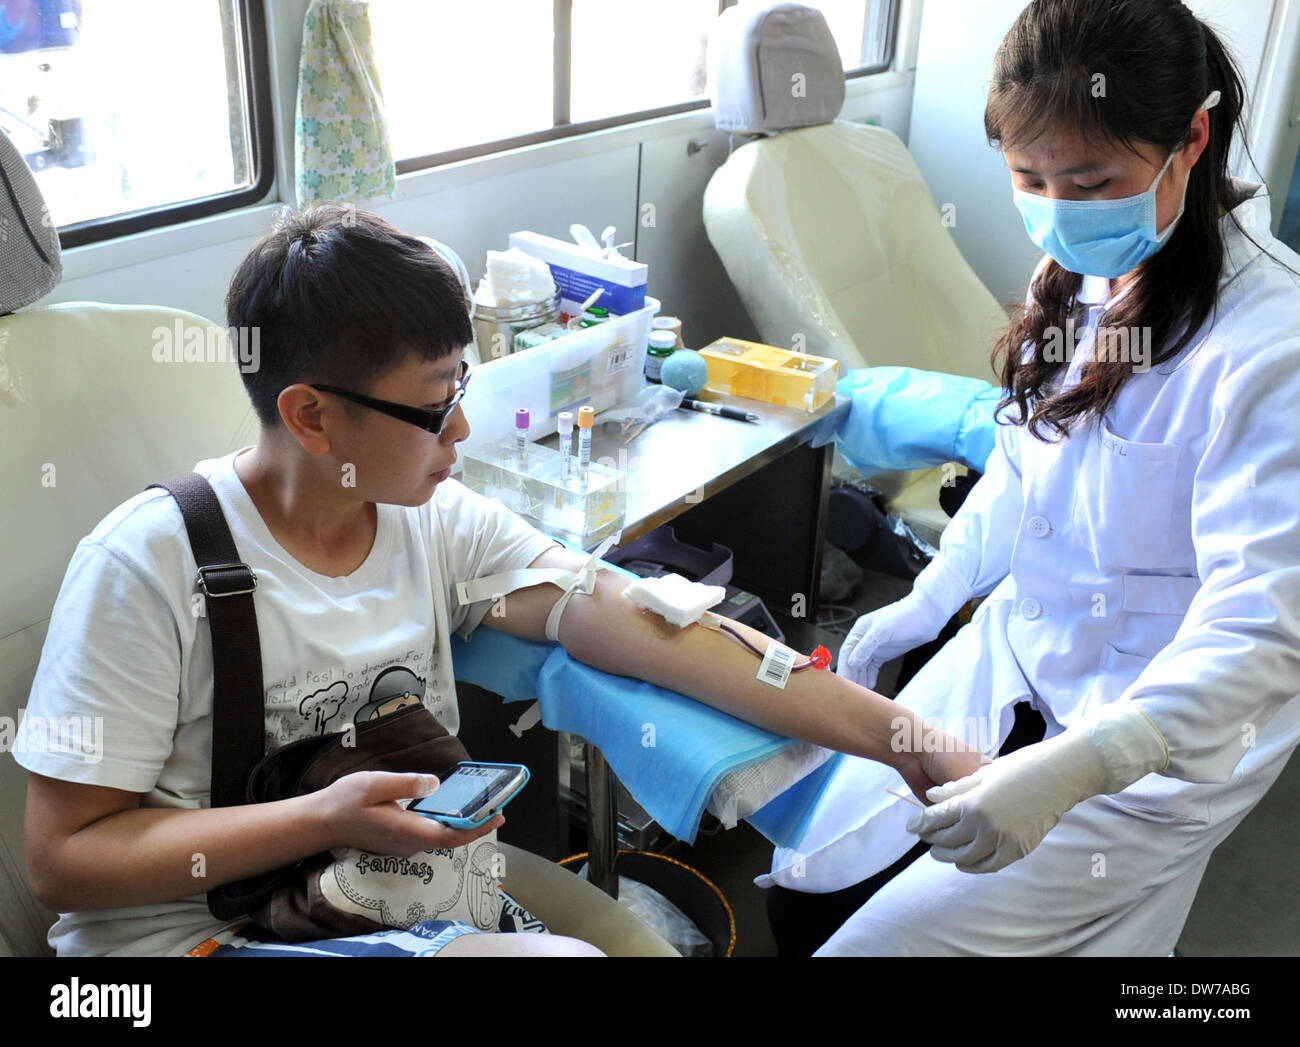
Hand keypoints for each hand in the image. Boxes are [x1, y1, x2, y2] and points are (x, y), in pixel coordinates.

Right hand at [316, 771, 503, 855]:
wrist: (322, 821)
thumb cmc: (346, 801)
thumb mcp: (374, 784)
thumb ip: (406, 783)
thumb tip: (435, 783)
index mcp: (407, 831)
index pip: (450, 835)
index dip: (476, 827)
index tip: (497, 815)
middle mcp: (410, 843)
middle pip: (451, 838)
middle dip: (477, 823)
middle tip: (498, 805)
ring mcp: (406, 844)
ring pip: (442, 836)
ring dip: (464, 822)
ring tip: (483, 804)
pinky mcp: (402, 840)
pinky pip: (432, 833)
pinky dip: (448, 822)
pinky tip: (455, 807)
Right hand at [837, 590, 948, 689]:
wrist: (928, 615)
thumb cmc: (905, 616)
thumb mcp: (882, 630)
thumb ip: (866, 646)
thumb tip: (852, 662)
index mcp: (860, 630)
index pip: (847, 651)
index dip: (844, 667)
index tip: (844, 682)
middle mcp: (864, 639)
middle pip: (853, 661)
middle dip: (852, 676)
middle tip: (852, 692)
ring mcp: (875, 647)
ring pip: (862, 666)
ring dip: (860, 678)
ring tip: (860, 693)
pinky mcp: (885, 653)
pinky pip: (873, 668)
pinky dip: (870, 677)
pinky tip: (870, 686)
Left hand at [905, 704, 1168, 872]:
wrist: (1060, 775)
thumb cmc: (1021, 766)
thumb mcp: (983, 772)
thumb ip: (954, 789)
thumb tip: (932, 799)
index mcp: (973, 803)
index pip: (937, 819)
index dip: (921, 824)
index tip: (911, 826)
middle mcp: (986, 825)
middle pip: (948, 840)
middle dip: (931, 839)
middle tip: (923, 838)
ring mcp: (1004, 840)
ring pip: (966, 857)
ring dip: (949, 855)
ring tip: (939, 851)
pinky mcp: (1019, 849)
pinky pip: (990, 865)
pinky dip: (974, 866)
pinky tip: (964, 862)